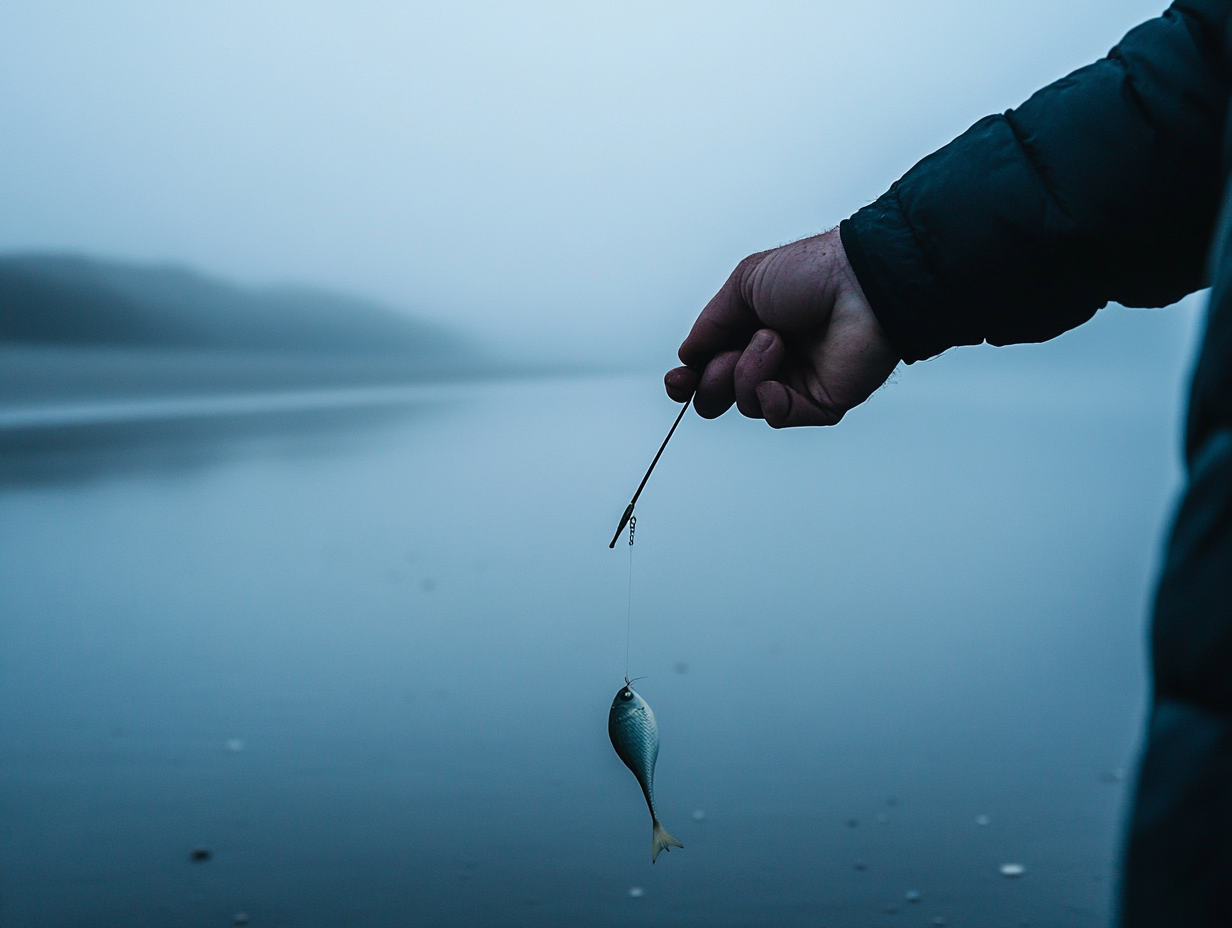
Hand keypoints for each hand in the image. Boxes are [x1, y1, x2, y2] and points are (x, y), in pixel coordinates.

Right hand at [664, 229, 898, 426]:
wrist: (860, 284)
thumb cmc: (812, 273)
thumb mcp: (743, 285)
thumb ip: (710, 325)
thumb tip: (687, 356)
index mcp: (750, 330)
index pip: (707, 366)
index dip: (687, 378)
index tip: (677, 380)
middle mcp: (771, 359)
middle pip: (718, 395)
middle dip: (711, 382)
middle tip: (727, 358)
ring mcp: (795, 381)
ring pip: (746, 403)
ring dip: (748, 373)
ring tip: (773, 341)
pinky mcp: (819, 402)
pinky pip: (778, 416)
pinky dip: (769, 400)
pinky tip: (776, 379)